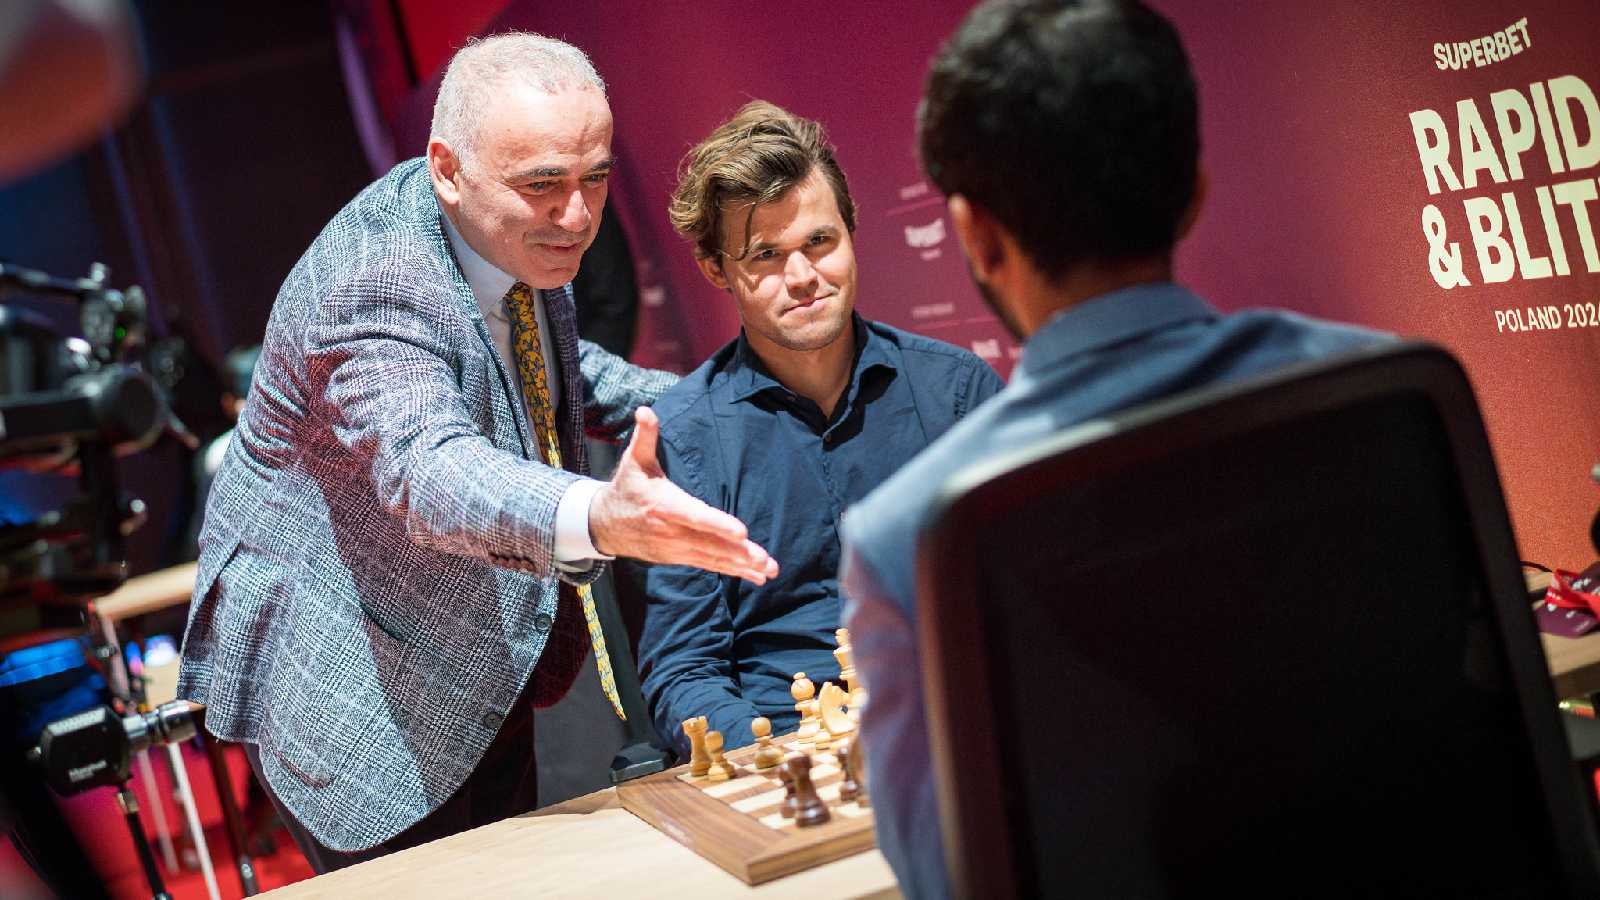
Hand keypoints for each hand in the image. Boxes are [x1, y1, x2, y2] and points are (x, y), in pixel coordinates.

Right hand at [590, 407, 779, 583]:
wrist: (604, 524)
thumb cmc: (626, 487)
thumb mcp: (633, 460)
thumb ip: (645, 436)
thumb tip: (645, 410)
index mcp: (663, 505)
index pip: (694, 516)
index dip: (718, 524)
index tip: (742, 532)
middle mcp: (671, 531)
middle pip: (709, 543)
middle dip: (739, 553)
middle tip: (765, 559)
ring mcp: (676, 548)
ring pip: (713, 558)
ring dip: (742, 566)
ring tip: (768, 570)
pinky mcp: (680, 557)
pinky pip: (710, 565)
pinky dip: (733, 572)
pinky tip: (756, 577)